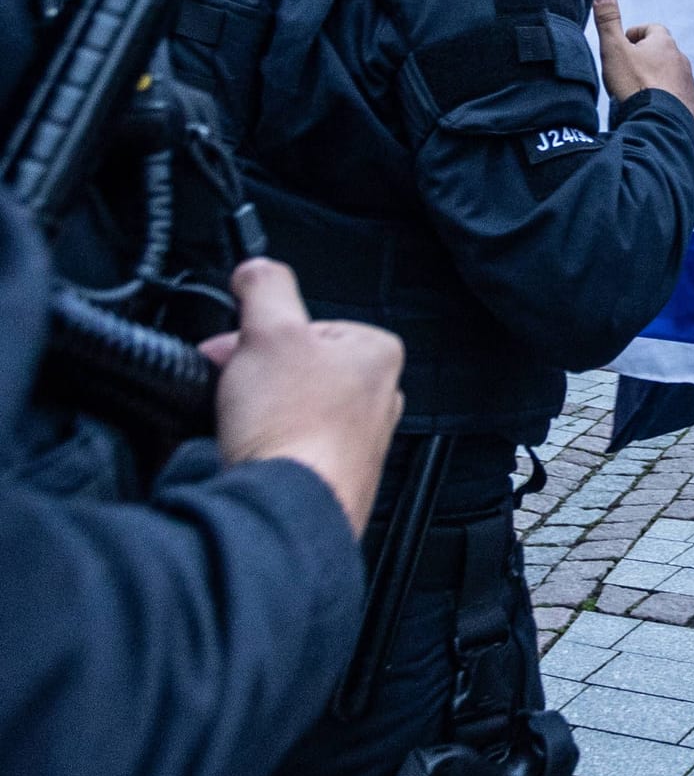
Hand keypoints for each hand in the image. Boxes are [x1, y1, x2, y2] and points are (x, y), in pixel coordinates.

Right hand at [199, 259, 403, 536]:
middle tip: (229, 390)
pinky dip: (269, 447)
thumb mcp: (269, 330)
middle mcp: (380, 397)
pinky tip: (254, 454)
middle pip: (298, 368)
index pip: (304, 326)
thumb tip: (258, 269)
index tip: (230, 351)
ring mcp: (362, 442)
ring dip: (258, 412)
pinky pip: (293, 447)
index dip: (255, 336)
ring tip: (241, 427)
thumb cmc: (292, 424)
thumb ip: (265, 287)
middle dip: (254, 374)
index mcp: (377, 353)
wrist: (289, 506)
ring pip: (293, 408)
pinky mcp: (337, 477)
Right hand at [592, 0, 693, 118]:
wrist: (660, 122)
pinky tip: (651, 106)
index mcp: (664, 43)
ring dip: (656, 77)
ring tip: (637, 89)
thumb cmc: (636, 84)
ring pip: (671, 74)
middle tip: (627, 67)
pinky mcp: (690, 104)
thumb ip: (608, 19)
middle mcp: (681, 60)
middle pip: (662, 52)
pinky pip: (677, 96)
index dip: (635, 34)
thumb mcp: (614, 48)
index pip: (651, 29)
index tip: (622, 43)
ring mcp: (688, 83)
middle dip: (646, 56)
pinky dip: (665, 97)